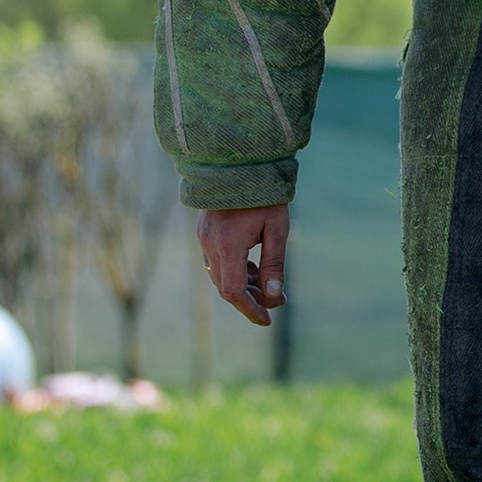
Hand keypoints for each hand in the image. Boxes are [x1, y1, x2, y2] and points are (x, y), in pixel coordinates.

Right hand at [198, 204, 287, 326]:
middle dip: (249, 300)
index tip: (267, 320)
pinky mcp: (205, 231)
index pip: (234, 291)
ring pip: (220, 275)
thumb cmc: (265, 193)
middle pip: (225, 286)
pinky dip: (235, 270)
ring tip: (268, 288)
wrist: (240, 160)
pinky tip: (254, 270)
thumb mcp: (278, 228)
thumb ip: (275, 264)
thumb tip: (274, 296)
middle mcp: (210, 243)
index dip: (250, 310)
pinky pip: (217, 261)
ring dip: (243, 286)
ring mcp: (204, 237)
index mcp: (228, 244)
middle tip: (275, 303)